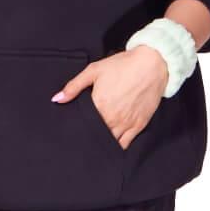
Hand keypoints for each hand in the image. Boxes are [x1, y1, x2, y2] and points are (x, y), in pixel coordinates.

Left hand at [51, 48, 168, 149]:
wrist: (152, 64)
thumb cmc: (123, 65)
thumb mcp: (94, 71)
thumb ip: (74, 86)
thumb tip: (57, 99)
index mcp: (100, 105)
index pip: (84, 125)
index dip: (77, 128)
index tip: (73, 130)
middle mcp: (113, 118)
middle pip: (96, 135)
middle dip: (89, 137)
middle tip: (83, 137)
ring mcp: (126, 123)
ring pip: (110, 142)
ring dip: (102, 142)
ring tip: (96, 142)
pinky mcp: (139, 125)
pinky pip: (125, 143)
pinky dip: (117, 146)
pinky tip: (111, 144)